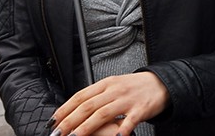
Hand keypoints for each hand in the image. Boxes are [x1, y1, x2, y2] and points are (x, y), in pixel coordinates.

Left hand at [49, 72, 168, 135]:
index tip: (53, 121)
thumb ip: (97, 95)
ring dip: (86, 127)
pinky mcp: (141, 109)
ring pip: (103, 114)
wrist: (161, 83)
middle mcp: (115, 90)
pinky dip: (120, 131)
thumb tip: (75, 108)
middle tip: (58, 133)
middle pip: (88, 106)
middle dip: (70, 121)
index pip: (80, 96)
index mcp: (106, 84)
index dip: (65, 109)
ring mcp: (127, 100)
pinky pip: (129, 121)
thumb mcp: (114, 85)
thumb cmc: (135, 87)